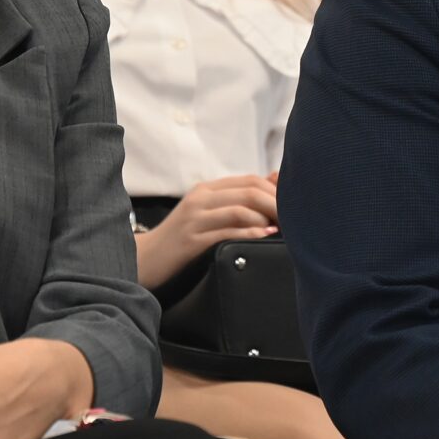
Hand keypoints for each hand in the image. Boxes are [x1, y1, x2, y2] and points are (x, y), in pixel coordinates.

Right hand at [134, 174, 278, 288]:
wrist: (145, 258)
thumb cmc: (181, 238)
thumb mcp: (208, 214)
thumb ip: (236, 200)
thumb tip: (274, 181)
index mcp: (206, 190)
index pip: (249, 180)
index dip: (275, 190)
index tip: (292, 205)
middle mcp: (201, 199)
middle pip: (249, 191)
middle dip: (276, 203)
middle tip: (293, 218)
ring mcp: (195, 218)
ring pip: (240, 209)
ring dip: (266, 218)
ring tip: (281, 228)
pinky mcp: (191, 240)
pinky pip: (226, 232)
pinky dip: (250, 232)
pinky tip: (264, 236)